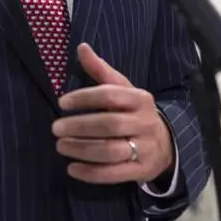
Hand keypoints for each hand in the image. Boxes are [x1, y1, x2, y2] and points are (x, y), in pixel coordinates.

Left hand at [51, 43, 173, 183]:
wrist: (165, 144)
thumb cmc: (134, 112)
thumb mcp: (123, 89)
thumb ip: (100, 70)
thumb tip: (81, 47)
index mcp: (139, 99)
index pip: (110, 95)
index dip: (84, 98)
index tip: (62, 102)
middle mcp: (145, 122)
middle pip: (110, 124)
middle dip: (80, 127)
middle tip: (55, 128)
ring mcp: (145, 148)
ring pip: (111, 151)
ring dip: (82, 150)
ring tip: (61, 146)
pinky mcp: (141, 170)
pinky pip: (114, 174)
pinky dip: (91, 173)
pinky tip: (72, 169)